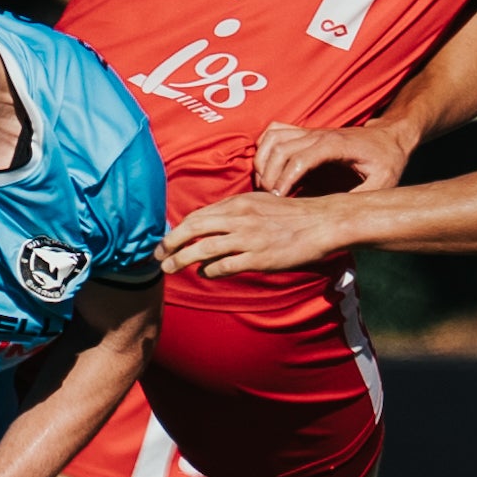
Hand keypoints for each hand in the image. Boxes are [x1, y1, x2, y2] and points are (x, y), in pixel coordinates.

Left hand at [164, 190, 350, 279]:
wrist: (319, 223)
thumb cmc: (289, 214)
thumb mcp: (258, 203)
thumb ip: (233, 212)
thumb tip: (208, 225)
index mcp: (237, 203)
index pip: (198, 215)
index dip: (178, 229)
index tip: (165, 240)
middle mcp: (239, 218)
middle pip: (194, 230)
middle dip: (171, 244)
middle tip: (157, 256)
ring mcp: (248, 238)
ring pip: (204, 249)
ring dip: (183, 259)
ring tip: (170, 269)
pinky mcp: (259, 257)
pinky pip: (226, 265)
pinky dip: (210, 270)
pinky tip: (203, 273)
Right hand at [252, 117, 410, 199]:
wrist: (389, 138)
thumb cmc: (387, 160)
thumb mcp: (383, 182)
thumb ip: (360, 198)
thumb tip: (335, 216)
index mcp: (337, 145)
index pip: (301, 158)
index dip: (285, 178)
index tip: (277, 198)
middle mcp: (319, 134)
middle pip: (281, 148)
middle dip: (269, 174)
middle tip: (269, 199)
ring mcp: (310, 131)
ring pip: (273, 138)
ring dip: (262, 160)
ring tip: (264, 186)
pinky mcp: (305, 132)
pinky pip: (274, 131)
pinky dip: (263, 147)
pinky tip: (266, 168)